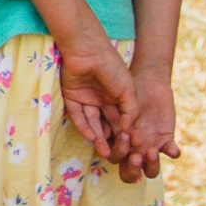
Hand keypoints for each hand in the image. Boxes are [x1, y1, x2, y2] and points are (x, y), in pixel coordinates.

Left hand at [57, 36, 136, 159]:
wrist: (88, 51)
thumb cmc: (112, 68)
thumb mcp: (128, 91)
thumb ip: (131, 112)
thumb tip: (131, 132)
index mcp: (116, 97)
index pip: (122, 119)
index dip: (127, 133)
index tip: (133, 148)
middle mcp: (101, 99)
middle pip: (107, 123)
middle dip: (112, 139)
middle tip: (117, 155)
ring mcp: (86, 98)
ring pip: (92, 122)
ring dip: (98, 137)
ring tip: (104, 151)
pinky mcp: (72, 97)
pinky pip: (78, 115)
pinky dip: (84, 127)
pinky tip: (92, 138)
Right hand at [118, 70, 178, 181]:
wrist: (147, 81)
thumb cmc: (125, 91)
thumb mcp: (115, 105)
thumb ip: (111, 121)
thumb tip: (102, 136)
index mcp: (118, 143)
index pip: (115, 159)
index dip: (117, 155)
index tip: (122, 139)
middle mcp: (134, 150)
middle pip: (130, 173)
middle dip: (132, 169)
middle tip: (135, 155)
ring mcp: (151, 147)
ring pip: (150, 171)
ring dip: (151, 165)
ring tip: (151, 151)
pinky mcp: (167, 140)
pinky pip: (171, 151)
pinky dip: (172, 152)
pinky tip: (172, 148)